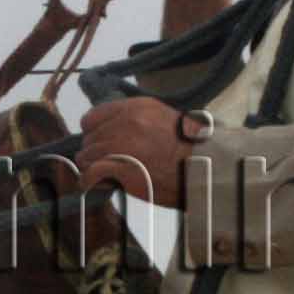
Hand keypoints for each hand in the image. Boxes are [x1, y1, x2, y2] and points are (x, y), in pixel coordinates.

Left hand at [76, 98, 206, 206]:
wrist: (207, 168)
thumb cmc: (190, 150)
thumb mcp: (164, 120)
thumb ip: (137, 121)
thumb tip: (112, 132)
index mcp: (137, 108)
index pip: (93, 117)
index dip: (95, 133)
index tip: (103, 145)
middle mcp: (127, 122)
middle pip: (89, 138)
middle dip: (95, 153)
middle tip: (109, 165)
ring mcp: (123, 145)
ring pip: (86, 156)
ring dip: (93, 168)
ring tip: (107, 177)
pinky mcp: (122, 169)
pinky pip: (90, 174)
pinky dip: (91, 182)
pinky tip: (100, 186)